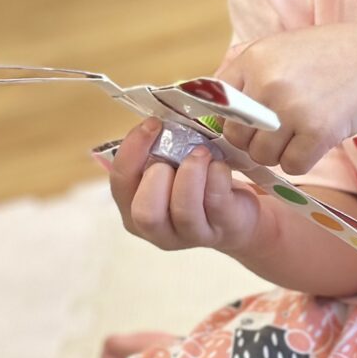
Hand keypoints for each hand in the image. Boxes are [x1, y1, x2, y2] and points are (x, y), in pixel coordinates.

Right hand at [107, 120, 264, 254]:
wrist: (235, 210)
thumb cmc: (194, 182)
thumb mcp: (169, 166)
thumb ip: (157, 151)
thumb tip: (159, 121)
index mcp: (133, 209)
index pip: (121, 183)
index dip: (133, 150)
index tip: (153, 124)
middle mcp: (158, 230)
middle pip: (145, 213)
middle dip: (158, 175)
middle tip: (176, 152)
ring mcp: (191, 236)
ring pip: (185, 210)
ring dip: (192, 172)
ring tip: (202, 152)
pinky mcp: (223, 229)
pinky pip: (216, 202)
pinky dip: (217, 176)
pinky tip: (219, 165)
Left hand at [217, 26, 356, 174]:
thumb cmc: (325, 56)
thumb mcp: (278, 47)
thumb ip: (242, 70)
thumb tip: (208, 105)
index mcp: (253, 60)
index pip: (217, 106)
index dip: (228, 122)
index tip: (242, 128)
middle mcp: (267, 83)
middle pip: (237, 137)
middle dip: (254, 142)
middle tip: (278, 132)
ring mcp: (292, 109)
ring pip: (263, 156)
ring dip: (280, 153)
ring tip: (300, 132)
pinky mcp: (318, 132)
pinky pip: (292, 166)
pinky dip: (302, 161)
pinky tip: (315, 141)